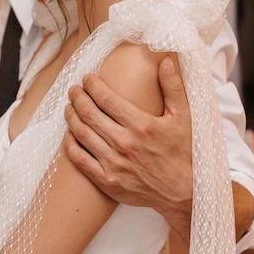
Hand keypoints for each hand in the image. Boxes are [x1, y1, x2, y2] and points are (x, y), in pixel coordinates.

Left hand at [63, 56, 192, 241]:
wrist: (183, 192)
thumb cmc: (183, 153)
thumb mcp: (184, 117)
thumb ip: (172, 87)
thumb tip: (165, 60)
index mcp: (141, 125)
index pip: (106, 99)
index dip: (92, 86)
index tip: (87, 79)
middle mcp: (124, 144)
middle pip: (89, 114)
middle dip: (77, 97)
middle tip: (73, 90)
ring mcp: (114, 164)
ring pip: (81, 135)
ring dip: (71, 118)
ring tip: (68, 108)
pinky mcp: (107, 181)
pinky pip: (80, 160)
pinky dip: (70, 146)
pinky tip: (69, 136)